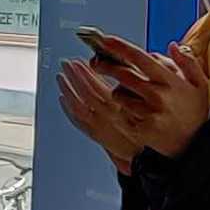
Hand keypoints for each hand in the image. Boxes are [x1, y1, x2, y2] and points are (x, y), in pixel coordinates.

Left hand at [57, 57, 143, 172]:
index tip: (78, 61)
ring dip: (67, 90)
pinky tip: (63, 98)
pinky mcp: (95, 135)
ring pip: (77, 106)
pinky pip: (77, 121)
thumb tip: (118, 59)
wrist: (147, 150)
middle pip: (84, 93)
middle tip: (66, 64)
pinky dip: (67, 108)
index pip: (96, 85)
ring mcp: (99, 127)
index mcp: (119, 106)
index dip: (85, 72)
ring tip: (61, 77)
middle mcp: (107, 116)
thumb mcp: (146, 96)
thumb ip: (133, 78)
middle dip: (73, 76)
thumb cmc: (149, 123)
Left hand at [82, 30, 209, 159]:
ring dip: (117, 89)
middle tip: (97, 61)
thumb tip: (172, 45)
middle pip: (122, 74)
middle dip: (105, 65)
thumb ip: (188, 62)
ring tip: (127, 92)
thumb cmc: (194, 112)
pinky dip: (122, 107)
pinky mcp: (139, 129)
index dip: (119, 47)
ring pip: (118, 94)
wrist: (193, 145)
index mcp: (170, 81)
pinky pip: (120, 112)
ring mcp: (147, 114)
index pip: (139, 58)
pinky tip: (131, 109)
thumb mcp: (200, 84)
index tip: (105, 40)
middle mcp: (157, 96)